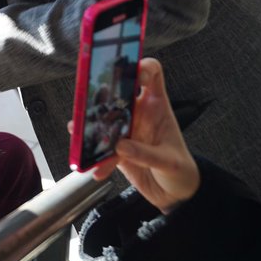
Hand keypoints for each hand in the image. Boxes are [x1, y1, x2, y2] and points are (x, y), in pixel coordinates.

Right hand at [90, 58, 198, 213]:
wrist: (175, 194)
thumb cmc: (181, 170)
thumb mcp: (169, 162)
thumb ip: (146, 154)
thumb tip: (120, 146)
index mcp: (156, 107)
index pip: (151, 75)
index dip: (141, 66)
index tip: (130, 71)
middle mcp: (138, 113)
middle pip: (117, 93)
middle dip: (101, 94)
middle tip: (88, 100)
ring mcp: (126, 130)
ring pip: (102, 119)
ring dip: (90, 125)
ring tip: (80, 132)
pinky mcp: (116, 149)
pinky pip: (99, 147)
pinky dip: (92, 156)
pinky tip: (91, 166)